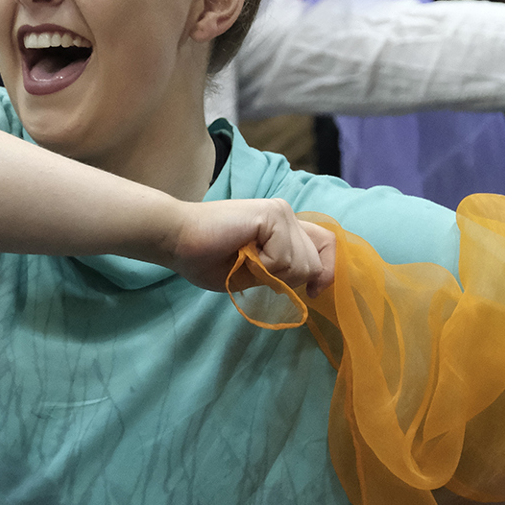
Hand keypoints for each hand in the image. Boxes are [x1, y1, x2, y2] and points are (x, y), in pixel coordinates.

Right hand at [163, 198, 333, 296]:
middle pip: (315, 264)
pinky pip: (283, 259)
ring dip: (270, 274)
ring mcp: (281, 213)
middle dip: (287, 279)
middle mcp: (287, 215)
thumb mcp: (254, 272)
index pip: (327, 245)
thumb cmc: (205, 258)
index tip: (314, 292)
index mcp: (284, 227)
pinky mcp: (272, 215)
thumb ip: (281, 273)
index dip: (329, 270)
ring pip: (301, 265)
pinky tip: (240, 252)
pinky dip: (262, 267)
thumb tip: (312, 282)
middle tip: (251, 269)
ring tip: (242, 258)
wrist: (175, 240)